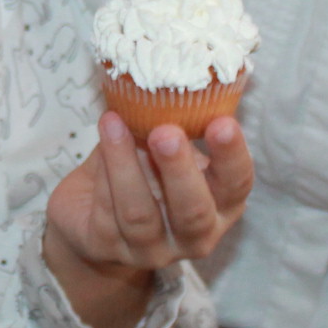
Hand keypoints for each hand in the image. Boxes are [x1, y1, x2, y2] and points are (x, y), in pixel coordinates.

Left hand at [43, 113, 253, 327]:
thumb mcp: (164, 148)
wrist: (90, 216)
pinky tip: (101, 143)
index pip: (237, 185)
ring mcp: (152, 250)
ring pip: (140, 215)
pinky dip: (103, 174)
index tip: (222, 122)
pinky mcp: (109, 250)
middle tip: (165, 132)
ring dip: (126, 165)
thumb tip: (168, 77)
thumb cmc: (142, 171)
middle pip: (192, 212)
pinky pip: (106, 214)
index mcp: (221, 205)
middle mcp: (194, 236)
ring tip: (114, 123)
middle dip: (179, 170)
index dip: (231, 156)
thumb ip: (172, 125)